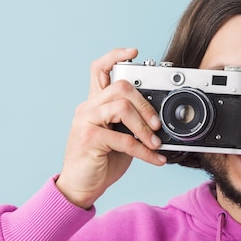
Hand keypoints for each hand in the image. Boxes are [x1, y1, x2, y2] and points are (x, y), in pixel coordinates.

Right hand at [56, 48, 165, 208]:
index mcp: (95, 103)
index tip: (134, 52)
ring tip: (156, 143)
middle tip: (158, 125)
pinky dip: (145, 151)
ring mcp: (86, 122)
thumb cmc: (101, 161)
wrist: (81, 187)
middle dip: (146, 105)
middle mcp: (87, 108)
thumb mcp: (119, 136)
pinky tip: (156, 159)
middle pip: (121, 87)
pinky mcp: (89, 139)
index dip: (115, 56)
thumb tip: (160, 118)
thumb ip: (131, 122)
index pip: (99, 68)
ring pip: (122, 107)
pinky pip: (124, 140)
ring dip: (145, 126)